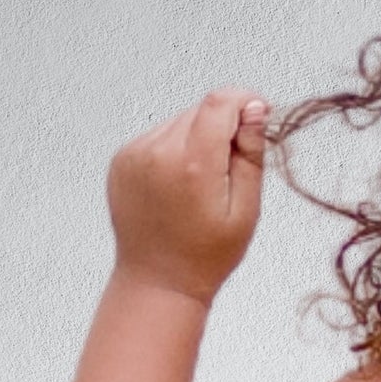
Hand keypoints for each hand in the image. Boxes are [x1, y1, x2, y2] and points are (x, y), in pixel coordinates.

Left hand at [107, 86, 271, 304]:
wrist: (159, 280)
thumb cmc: (207, 254)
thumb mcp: (245, 210)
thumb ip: (251, 155)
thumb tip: (255, 110)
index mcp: (193, 164)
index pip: (220, 103)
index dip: (245, 101)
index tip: (259, 114)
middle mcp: (158, 151)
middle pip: (200, 110)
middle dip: (223, 126)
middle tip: (232, 167)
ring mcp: (134, 154)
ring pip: (178, 122)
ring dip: (198, 138)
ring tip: (203, 182)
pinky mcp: (122, 160)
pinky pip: (157, 137)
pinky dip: (174, 149)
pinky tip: (180, 184)